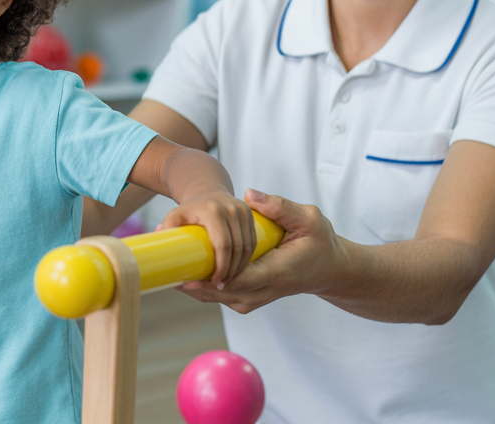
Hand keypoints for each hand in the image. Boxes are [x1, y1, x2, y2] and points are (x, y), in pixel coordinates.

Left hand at [158, 191, 255, 287]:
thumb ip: (166, 230)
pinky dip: (246, 258)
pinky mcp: (250, 215)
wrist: (207, 190)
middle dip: (231, 270)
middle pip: (237, 248)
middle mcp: (231, 209)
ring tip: (228, 280)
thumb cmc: (189, 208)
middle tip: (221, 285)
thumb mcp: (175, 216)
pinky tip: (238, 269)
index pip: (222, 244)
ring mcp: (243, 211)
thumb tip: (158, 251)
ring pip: (248, 246)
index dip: (221, 266)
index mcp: (213, 211)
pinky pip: (252, 241)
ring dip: (240, 267)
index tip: (214, 281)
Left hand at [176, 189, 343, 313]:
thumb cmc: (319, 242)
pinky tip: (185, 274)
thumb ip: (280, 207)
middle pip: (220, 293)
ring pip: (217, 298)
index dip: (208, 279)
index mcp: (276, 273)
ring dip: (193, 286)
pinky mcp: (250, 297)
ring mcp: (256, 298)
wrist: (329, 268)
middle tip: (165, 268)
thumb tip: (249, 196)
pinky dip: (202, 287)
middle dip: (192, 284)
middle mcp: (264, 291)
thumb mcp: (308, 219)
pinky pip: (221, 295)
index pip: (237, 281)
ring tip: (168, 269)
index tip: (184, 272)